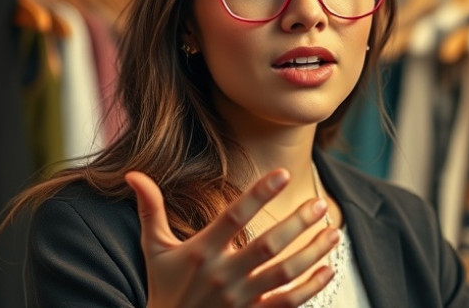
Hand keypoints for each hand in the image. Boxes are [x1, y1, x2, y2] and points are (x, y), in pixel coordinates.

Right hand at [125, 169, 338, 307]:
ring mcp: (240, 299)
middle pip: (267, 246)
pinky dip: (311, 287)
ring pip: (284, 274)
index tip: (283, 173)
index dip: (258, 194)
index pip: (233, 217)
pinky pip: (288, 303)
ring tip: (333, 231)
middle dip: (296, 224)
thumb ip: (150, 210)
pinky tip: (328, 269)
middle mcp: (223, 275)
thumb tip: (134, 174)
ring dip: (312, 252)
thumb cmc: (164, 288)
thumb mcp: (154, 250)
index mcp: (201, 253)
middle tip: (319, 203)